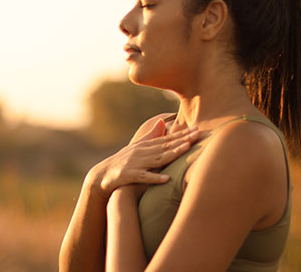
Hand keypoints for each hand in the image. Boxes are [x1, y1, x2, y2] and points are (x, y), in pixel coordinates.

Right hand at [87, 118, 201, 199]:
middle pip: (165, 146)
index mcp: (145, 146)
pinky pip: (143, 177)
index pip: (167, 139)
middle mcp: (142, 152)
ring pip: (157, 158)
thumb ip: (151, 135)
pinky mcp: (129, 176)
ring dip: (172, 153)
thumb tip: (163, 121)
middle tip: (198, 134)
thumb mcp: (137, 147)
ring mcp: (136, 163)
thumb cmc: (123, 162)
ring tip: (186, 149)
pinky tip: (166, 178)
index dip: (182, 134)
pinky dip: (154, 178)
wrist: (102, 175)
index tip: (197, 129)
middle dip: (182, 140)